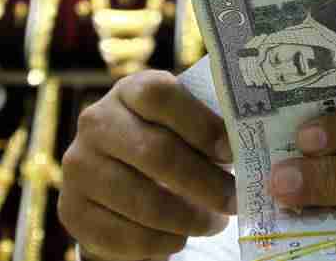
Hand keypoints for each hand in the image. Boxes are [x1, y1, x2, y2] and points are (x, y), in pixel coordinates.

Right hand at [58, 71, 235, 260]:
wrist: (120, 174)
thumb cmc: (173, 142)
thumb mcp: (188, 124)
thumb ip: (216, 130)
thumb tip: (263, 156)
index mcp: (131, 91)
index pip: (161, 96)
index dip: (202, 124)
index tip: (234, 151)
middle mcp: (97, 122)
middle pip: (155, 153)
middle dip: (205, 183)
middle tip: (235, 201)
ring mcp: (78, 166)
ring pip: (141, 200)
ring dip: (187, 219)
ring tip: (213, 223)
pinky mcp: (72, 209)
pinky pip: (122, 236)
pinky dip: (159, 244)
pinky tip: (179, 238)